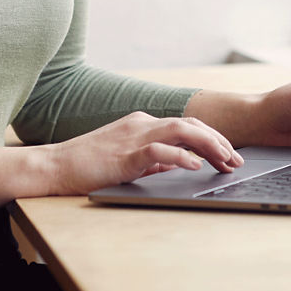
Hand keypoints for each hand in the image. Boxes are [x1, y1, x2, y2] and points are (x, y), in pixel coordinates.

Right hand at [38, 112, 244, 194]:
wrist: (53, 166)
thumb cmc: (87, 166)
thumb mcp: (128, 161)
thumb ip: (154, 161)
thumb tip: (180, 165)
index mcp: (142, 124)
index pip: (186, 125)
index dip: (212, 138)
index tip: (228, 156)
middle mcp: (141, 124)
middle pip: (190, 124)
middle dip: (218, 141)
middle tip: (236, 160)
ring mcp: (132, 136)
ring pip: (180, 130)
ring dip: (208, 144)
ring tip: (225, 160)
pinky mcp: (124, 154)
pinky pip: (158, 150)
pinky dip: (180, 156)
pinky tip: (195, 165)